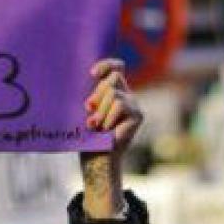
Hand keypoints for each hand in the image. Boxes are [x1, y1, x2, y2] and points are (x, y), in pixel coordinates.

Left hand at [79, 58, 143, 218]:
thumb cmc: (87, 135)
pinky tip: (105, 129)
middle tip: (88, 110)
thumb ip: (90, 96)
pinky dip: (108, 117)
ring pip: (114, 93)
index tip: (92, 74)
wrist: (97, 158)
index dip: (106, 64)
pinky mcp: (138, 115)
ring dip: (100, 110)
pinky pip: (120, 105)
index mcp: (113, 91)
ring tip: (94, 125)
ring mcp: (133, 104)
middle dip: (97, 93)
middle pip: (113, 78)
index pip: (116, 67)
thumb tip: (86, 85)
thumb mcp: (85, 111)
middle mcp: (126, 95)